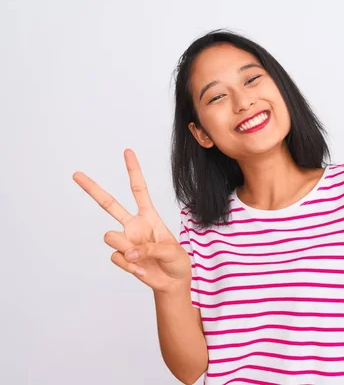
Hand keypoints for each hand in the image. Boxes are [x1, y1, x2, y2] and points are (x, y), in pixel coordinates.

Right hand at [73, 149, 190, 292]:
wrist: (173, 282)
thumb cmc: (176, 261)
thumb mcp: (172, 250)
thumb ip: (151, 248)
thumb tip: (129, 253)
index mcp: (149, 216)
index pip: (139, 189)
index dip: (133, 171)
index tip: (127, 152)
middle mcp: (133, 225)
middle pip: (109, 204)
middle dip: (92, 189)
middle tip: (76, 174)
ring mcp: (126, 241)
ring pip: (111, 236)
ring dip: (126, 247)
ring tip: (141, 256)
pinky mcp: (122, 258)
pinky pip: (118, 257)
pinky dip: (130, 265)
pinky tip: (141, 268)